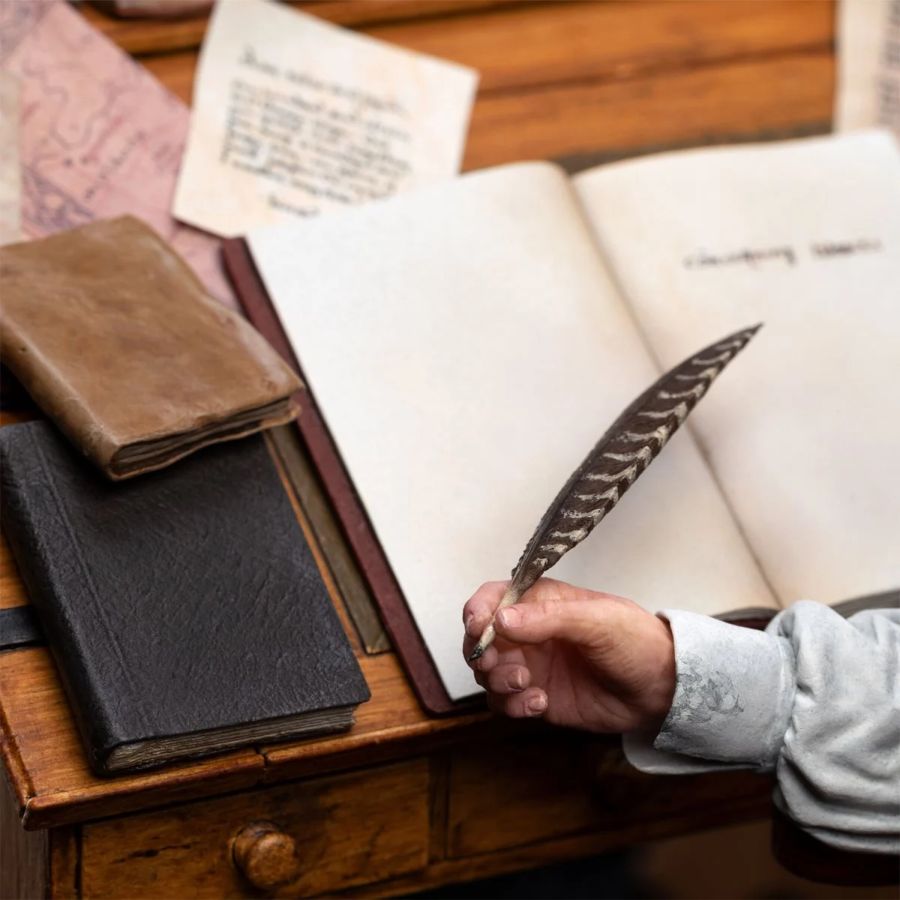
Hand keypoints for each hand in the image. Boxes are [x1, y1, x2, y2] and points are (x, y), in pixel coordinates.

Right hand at [462, 579, 675, 732]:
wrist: (662, 689)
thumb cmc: (636, 641)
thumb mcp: (596, 620)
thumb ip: (547, 617)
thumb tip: (501, 618)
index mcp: (540, 602)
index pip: (493, 597)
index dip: (478, 610)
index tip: (479, 628)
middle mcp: (528, 632)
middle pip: (480, 638)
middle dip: (481, 651)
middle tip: (496, 662)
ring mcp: (530, 665)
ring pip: (487, 672)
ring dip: (497, 680)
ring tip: (527, 684)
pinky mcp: (536, 697)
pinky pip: (504, 703)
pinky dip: (513, 705)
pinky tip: (539, 703)